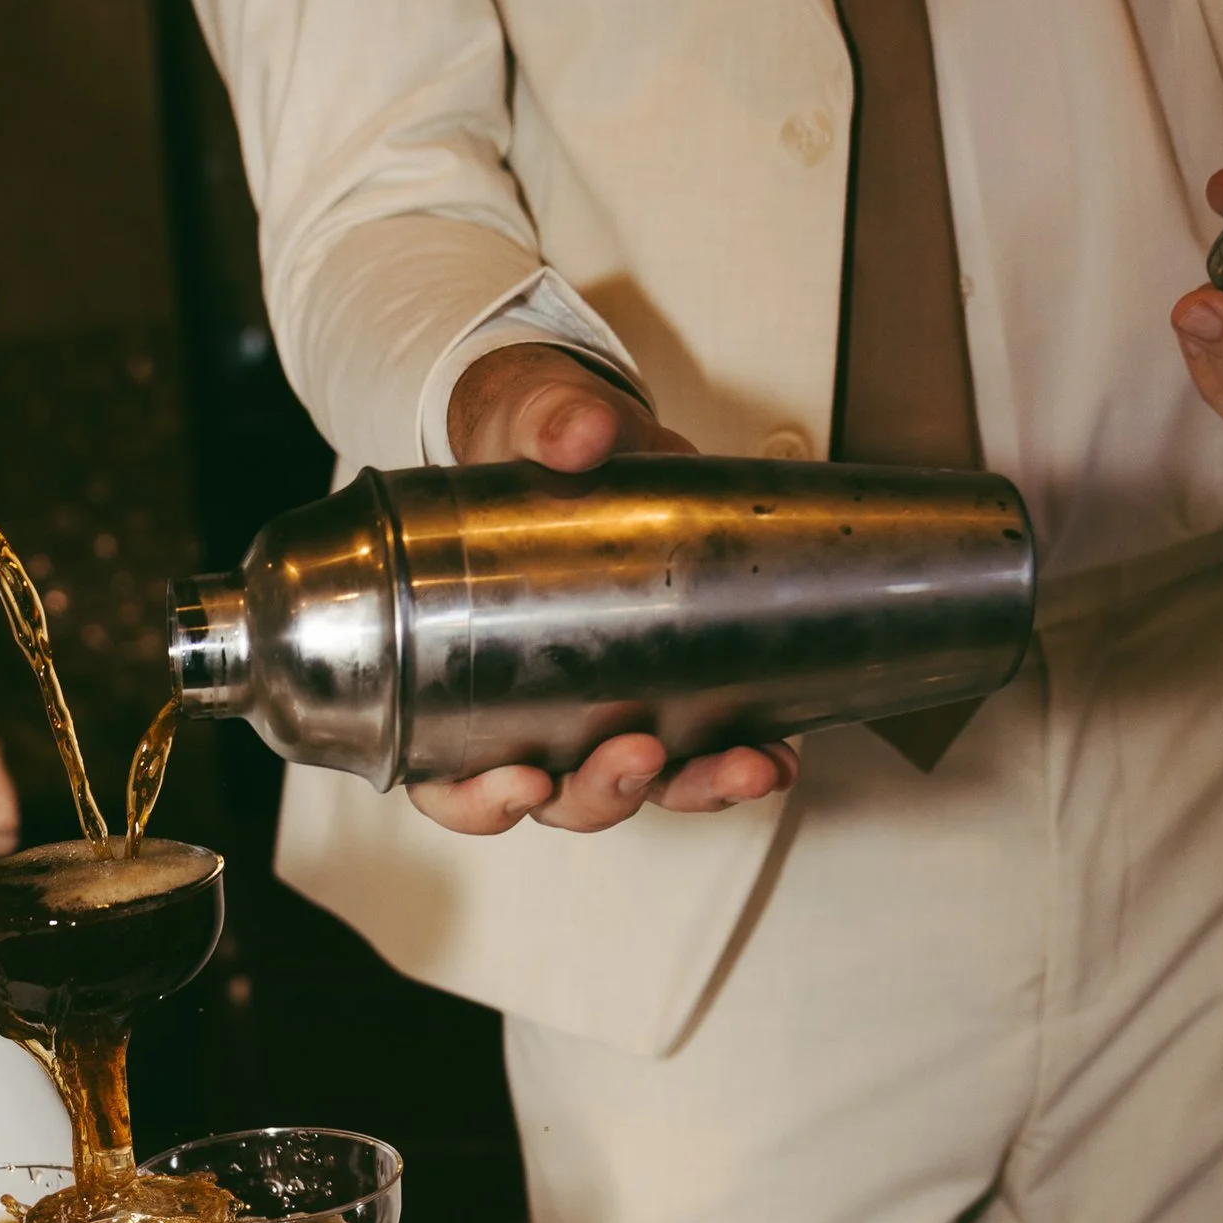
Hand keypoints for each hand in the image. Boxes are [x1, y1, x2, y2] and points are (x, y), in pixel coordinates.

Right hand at [409, 343, 798, 837]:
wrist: (589, 431)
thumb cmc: (526, 446)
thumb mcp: (524, 423)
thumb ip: (546, 424)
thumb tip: (580, 434)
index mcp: (457, 676)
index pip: (445, 778)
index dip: (475, 799)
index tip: (520, 781)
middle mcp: (531, 710)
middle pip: (553, 798)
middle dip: (600, 793)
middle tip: (635, 754)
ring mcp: (603, 708)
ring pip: (636, 785)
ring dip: (692, 788)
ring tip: (743, 766)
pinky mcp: (669, 689)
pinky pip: (699, 749)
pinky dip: (739, 761)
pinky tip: (778, 752)